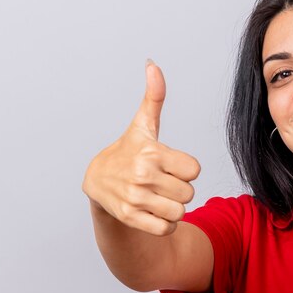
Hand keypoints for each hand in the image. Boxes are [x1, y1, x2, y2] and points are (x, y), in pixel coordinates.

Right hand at [82, 61, 201, 234]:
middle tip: (162, 182)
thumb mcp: (142, 126)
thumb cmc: (128, 152)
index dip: (185, 169)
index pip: (194, 170)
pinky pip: (165, 227)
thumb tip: (152, 64)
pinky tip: (153, 211)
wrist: (97, 182)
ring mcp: (136, 198)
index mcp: (152, 152)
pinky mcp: (131, 218)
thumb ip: (154, 98)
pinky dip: (164, 224)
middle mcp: (143, 175)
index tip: (170, 165)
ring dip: (173, 207)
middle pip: (189, 193)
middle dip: (179, 189)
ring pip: (179, 212)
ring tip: (158, 197)